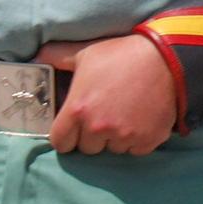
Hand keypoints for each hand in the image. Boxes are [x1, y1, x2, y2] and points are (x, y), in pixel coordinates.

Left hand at [34, 34, 179, 155]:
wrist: (168, 57)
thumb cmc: (122, 54)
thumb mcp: (86, 53)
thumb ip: (57, 58)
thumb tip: (35, 57)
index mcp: (77, 110)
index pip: (61, 143)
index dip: (68, 135)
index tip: (76, 127)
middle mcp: (98, 128)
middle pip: (88, 148)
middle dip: (94, 135)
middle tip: (106, 115)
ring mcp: (124, 136)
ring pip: (113, 149)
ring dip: (117, 138)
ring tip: (126, 114)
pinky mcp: (148, 140)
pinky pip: (136, 150)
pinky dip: (138, 139)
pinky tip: (142, 119)